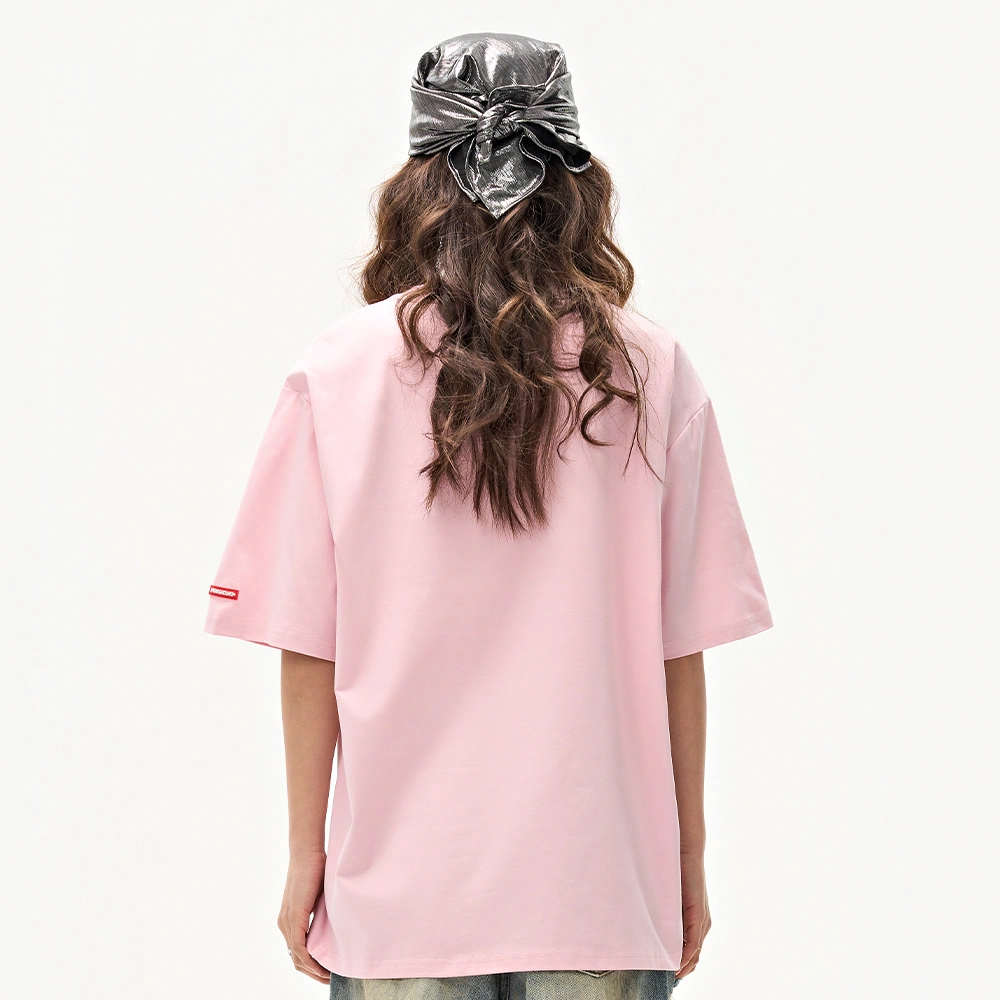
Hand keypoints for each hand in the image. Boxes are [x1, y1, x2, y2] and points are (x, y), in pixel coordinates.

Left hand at [277, 851, 331, 982]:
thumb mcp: (319, 898)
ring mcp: (287, 921)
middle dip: (313, 973)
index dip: (311, 966)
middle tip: (330, 979)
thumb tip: (333, 930)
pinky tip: (321, 967)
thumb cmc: (316, 870)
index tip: (328, 972)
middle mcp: (284, 923)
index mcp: (289, 920)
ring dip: (312, 970)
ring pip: (296, 957)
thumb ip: (321, 915)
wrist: (307, 853)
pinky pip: (298, 947)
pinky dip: (309, 961)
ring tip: (329, 977)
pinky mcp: (293, 917)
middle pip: (296, 959)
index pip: (297, 952)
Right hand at [676, 850, 710, 979]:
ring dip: (685, 964)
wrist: (687, 851)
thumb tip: (654, 922)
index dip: (683, 963)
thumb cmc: (676, 870)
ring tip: (672, 974)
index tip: (670, 971)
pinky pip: (694, 941)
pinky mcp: (699, 913)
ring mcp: (702, 918)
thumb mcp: (671, 896)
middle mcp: (703, 922)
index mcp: (697, 919)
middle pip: (695, 955)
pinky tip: (678, 962)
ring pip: (695, 951)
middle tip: (670, 979)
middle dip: (684, 968)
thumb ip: (668, 911)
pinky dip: (686, 954)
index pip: (692, 949)